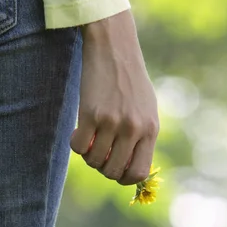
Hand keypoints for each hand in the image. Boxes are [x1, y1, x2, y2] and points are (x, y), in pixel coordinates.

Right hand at [70, 9, 159, 185]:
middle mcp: (133, 128)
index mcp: (150, 129)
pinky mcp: (91, 114)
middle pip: (113, 171)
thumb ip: (142, 136)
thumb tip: (132, 168)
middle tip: (98, 154)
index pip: (139, 172)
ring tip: (89, 138)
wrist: (114, 48)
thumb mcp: (146, 109)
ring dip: (87, 155)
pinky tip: (78, 131)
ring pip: (93, 160)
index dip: (124, 178)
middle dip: (102, 168)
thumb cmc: (129, 79)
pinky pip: (78, 147)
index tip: (115, 170)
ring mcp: (112, 122)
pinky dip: (75, 144)